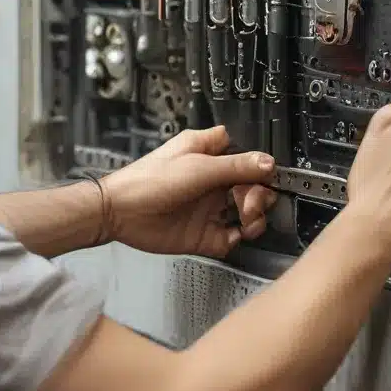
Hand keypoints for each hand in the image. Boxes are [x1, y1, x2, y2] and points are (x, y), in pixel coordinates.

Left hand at [102, 125, 278, 257]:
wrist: (121, 213)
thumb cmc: (151, 180)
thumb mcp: (198, 167)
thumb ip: (236, 166)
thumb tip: (268, 163)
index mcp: (209, 153)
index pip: (245, 154)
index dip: (258, 164)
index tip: (266, 175)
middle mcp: (213, 179)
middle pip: (253, 185)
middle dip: (260, 193)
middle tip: (249, 202)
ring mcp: (210, 207)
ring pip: (248, 211)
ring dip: (255, 216)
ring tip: (246, 219)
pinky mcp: (206, 233)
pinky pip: (234, 236)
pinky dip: (240, 236)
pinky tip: (234, 233)